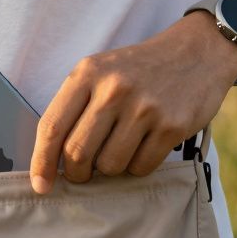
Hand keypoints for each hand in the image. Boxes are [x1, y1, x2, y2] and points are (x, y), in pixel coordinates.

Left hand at [29, 11, 236, 192]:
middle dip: (76, 173)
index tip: (40, 185)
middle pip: (77, 152)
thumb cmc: (137, 69)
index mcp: (87, 73)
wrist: (196, 52)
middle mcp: (113, 89)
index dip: (41, 162)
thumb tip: (50, 159)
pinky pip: (141, 167)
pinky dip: (137, 167)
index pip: (52, 126)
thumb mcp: (100, 71)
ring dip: (110, 169)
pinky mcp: (172, 126)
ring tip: (119, 149)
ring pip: (109, 165)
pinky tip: (143, 147)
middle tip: (82, 173)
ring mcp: (144, 107)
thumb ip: (74, 106)